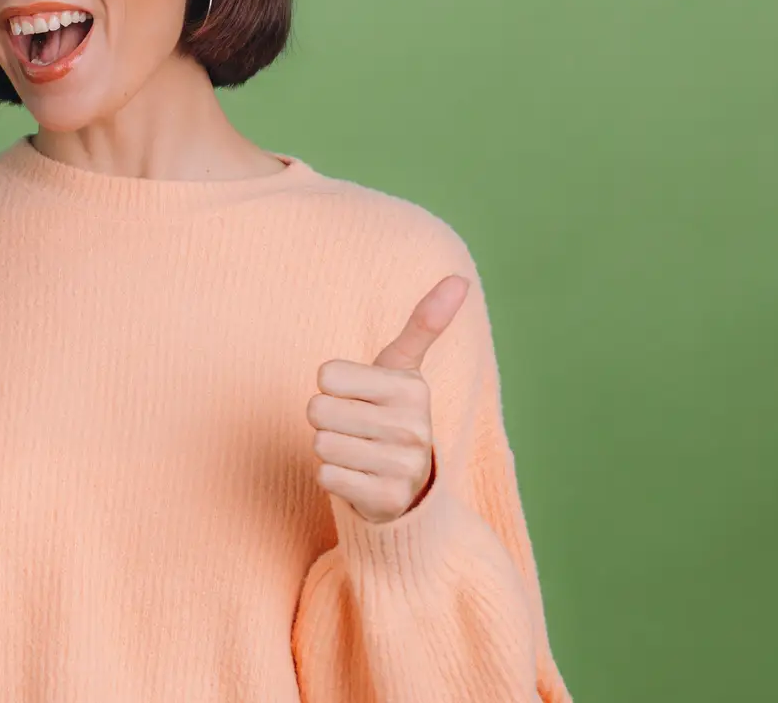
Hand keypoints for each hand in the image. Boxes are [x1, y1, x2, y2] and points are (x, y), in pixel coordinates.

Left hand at [307, 275, 468, 525]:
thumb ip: (424, 323)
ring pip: (320, 444)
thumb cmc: (391, 411)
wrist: (408, 482)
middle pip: (318, 410)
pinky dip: (332, 476)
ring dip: (330, 449)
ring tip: (357, 449)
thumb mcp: (404, 367)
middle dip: (327, 418)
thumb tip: (459, 279)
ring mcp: (402, 466)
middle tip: (355, 426)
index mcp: (411, 388)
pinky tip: (357, 475)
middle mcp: (412, 428)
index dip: (332, 386)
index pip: (326, 375)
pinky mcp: (385, 499)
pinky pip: (326, 477)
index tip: (358, 396)